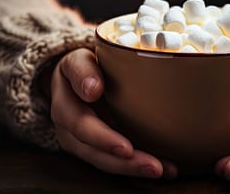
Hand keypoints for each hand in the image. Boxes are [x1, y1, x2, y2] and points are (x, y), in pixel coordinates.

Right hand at [49, 48, 176, 178]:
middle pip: (92, 148)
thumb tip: (93, 89)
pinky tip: (165, 168)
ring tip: (161, 169)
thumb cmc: (84, 66)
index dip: (102, 137)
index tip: (126, 147)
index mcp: (64, 102)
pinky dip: (138, 166)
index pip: (79, 122)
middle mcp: (68, 126)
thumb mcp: (79, 59)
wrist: (75, 76)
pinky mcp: (94, 148)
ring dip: (132, 168)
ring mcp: (79, 141)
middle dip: (123, 159)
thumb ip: (83, 70)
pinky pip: (114, 161)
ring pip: (103, 160)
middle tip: (153, 165)